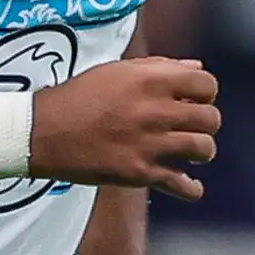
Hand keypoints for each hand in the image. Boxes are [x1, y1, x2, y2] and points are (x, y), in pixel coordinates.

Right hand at [30, 56, 218, 197]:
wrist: (43, 132)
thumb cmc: (79, 97)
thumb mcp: (118, 71)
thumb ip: (160, 67)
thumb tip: (196, 66)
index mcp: (151, 79)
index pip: (207, 84)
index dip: (205, 93)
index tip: (194, 101)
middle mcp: (155, 110)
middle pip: (211, 118)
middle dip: (205, 123)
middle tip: (189, 128)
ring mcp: (150, 143)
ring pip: (204, 150)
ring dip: (200, 152)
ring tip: (188, 154)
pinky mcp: (140, 173)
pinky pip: (185, 186)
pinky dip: (191, 188)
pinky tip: (187, 184)